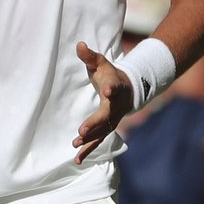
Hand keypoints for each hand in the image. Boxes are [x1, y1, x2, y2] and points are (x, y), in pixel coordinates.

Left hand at [72, 41, 133, 164]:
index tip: (106, 90)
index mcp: (114, 86)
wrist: (128, 89)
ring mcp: (113, 119)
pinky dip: (88, 149)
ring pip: (102, 132)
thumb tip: (79, 45)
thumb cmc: (109, 74)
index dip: (111, 88)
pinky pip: (98, 140)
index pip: (113, 87)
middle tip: (81, 130)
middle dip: (94, 123)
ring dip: (89, 140)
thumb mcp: (100, 62)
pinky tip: (77, 159)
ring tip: (75, 146)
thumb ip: (89, 55)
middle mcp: (115, 106)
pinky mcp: (106, 128)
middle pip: (106, 116)